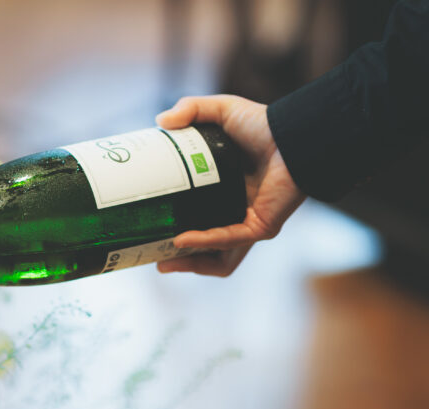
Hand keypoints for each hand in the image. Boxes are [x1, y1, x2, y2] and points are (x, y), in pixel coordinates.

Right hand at [154, 95, 305, 275]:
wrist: (295, 133)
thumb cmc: (266, 124)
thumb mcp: (223, 111)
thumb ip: (192, 109)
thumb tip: (160, 121)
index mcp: (225, 194)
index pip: (197, 220)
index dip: (175, 229)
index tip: (149, 229)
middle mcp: (237, 213)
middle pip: (207, 249)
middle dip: (180, 260)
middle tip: (153, 255)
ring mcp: (249, 224)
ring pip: (219, 258)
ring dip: (191, 263)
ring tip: (164, 260)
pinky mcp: (260, 227)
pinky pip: (228, 239)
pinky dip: (204, 242)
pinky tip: (182, 240)